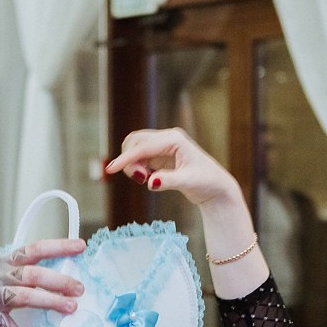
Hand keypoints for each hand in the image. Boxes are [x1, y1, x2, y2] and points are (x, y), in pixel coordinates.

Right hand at [0, 240, 84, 326]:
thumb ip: (18, 269)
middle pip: (33, 274)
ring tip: (70, 308)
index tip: (81, 246)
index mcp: (6, 261)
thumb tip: (48, 275)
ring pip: (24, 297)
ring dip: (49, 302)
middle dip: (59, 281)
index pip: (36, 249)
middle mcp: (2, 275)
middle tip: (80, 288)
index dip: (59, 247)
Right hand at [105, 127, 244, 211]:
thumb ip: (169, 181)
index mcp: (174, 139)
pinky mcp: (160, 155)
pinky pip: (140, 157)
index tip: (111, 169)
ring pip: (135, 149)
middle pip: (135, 142)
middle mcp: (167, 138)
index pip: (143, 147)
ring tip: (146, 180)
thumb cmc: (206, 182)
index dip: (126, 159)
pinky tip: (151, 178)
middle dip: (130, 160)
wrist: (215, 187)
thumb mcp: (188, 183)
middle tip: (141, 180)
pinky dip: (138, 168)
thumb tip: (151, 183)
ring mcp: (162, 145)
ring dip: (133, 164)